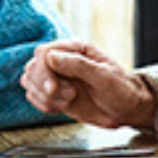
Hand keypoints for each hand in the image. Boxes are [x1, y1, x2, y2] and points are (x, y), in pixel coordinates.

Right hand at [21, 40, 156, 130]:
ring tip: (68, 100)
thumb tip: (52, 57)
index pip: (45, 52)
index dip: (44, 70)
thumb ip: (79, 65)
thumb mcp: (104, 76)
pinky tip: (61, 107)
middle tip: (68, 96)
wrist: (127, 109)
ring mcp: (58, 77)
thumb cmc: (122, 90)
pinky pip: (34, 96)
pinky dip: (43, 105)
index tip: (53, 87)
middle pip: (33, 66)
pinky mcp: (55, 93)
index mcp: (76, 48)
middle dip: (44, 85)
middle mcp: (64, 60)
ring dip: (44, 96)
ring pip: (30, 81)